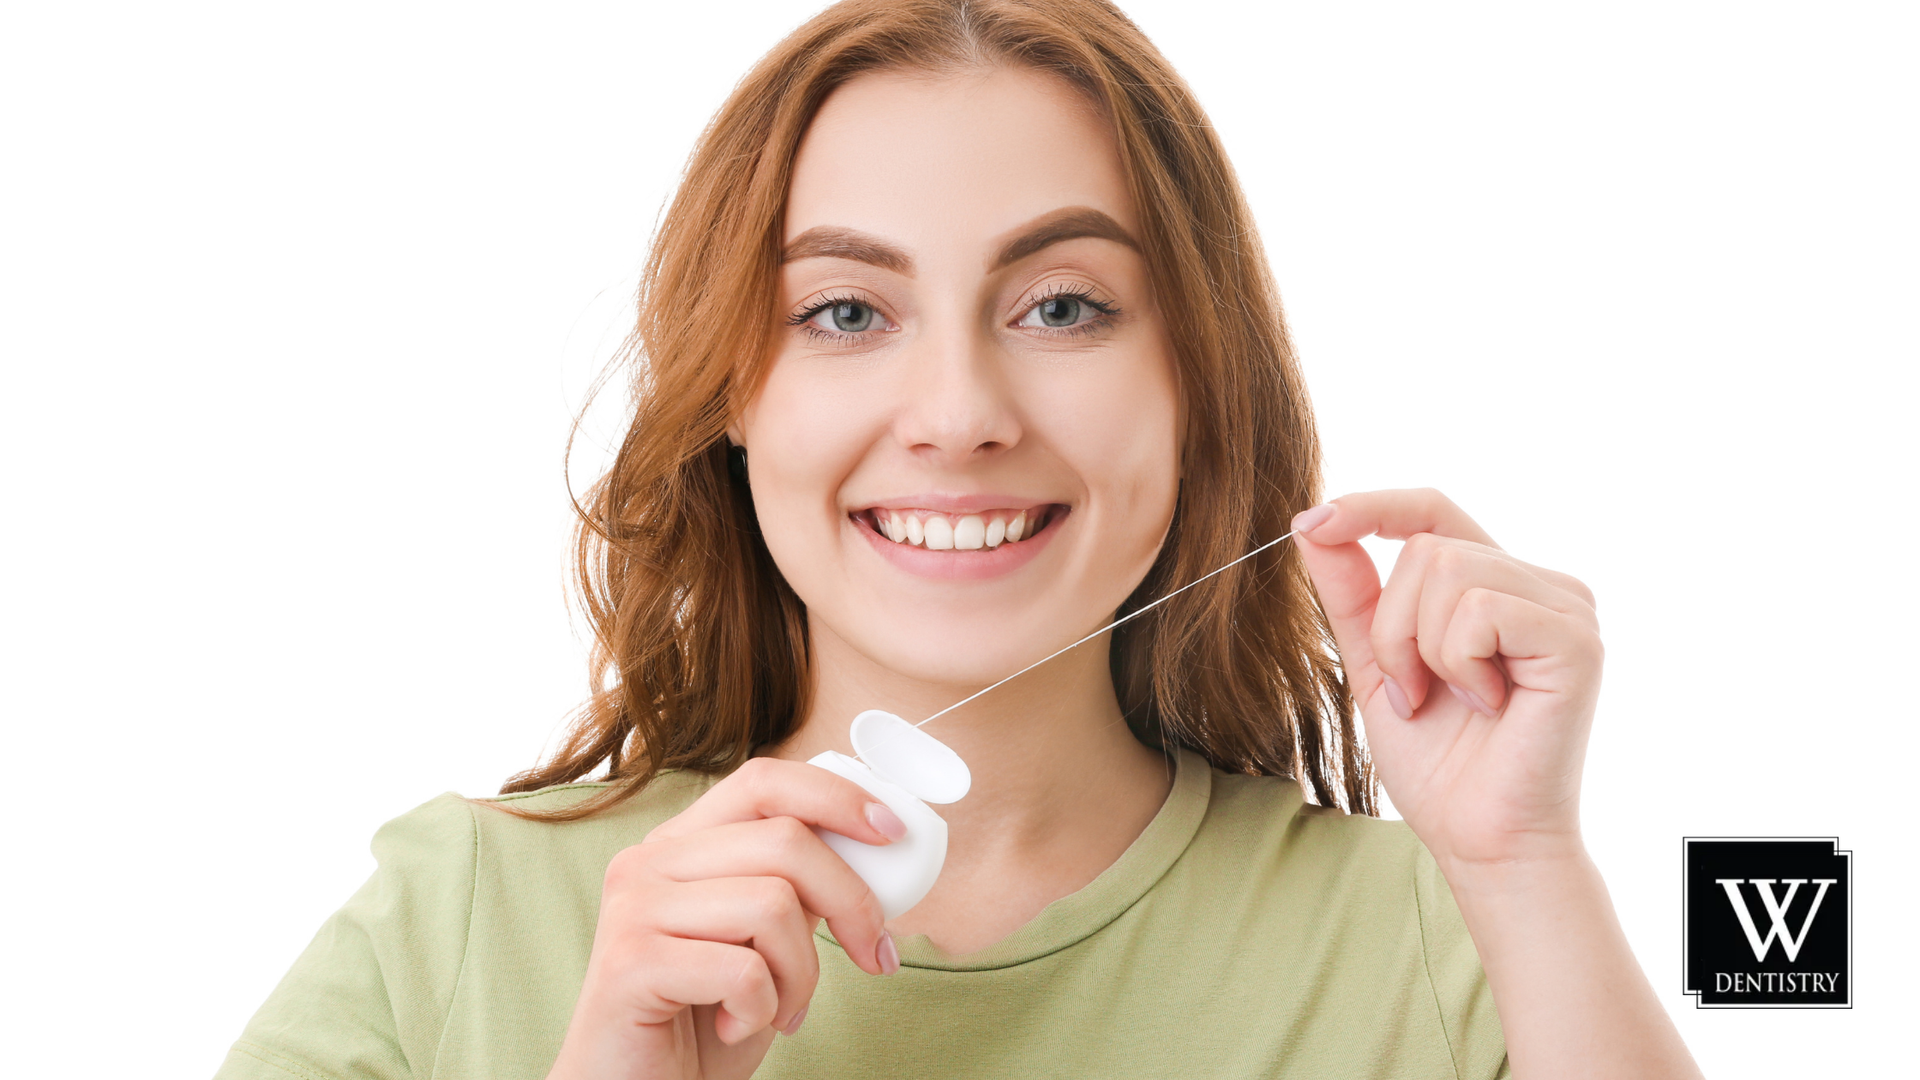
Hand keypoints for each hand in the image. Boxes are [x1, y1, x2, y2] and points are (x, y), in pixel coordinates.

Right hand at [544, 757, 904, 1079]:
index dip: (837, 798)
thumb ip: (798, 888)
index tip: (892, 832)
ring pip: (773, 904)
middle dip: (852, 902)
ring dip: (801, 973)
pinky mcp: (630, 963)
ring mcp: (633, 908)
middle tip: (871, 955)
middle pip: (786, 841)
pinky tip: (735, 1026)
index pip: (765, 781)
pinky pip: (743, 968)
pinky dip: (762, 1008)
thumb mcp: (764, 941)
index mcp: (680, 844)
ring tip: (779, 1009)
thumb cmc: (704, 1021)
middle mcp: (648, 861)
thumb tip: (874, 844)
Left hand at [1290, 489, 1601, 872]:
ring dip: (1419, 648)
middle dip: (1392, 626)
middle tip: (1414, 691)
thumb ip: (1352, 593)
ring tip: (1448, 700)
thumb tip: (1313, 523)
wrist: (1478, 837)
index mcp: (1497, 584)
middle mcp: (1540, 584)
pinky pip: (1480, 609)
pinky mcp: (1576, 640)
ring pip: (1447, 569)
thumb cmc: (1437, 761)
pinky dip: (1457, 662)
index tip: (1314, 521)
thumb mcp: (1375, 662)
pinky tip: (1487, 705)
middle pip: (1427, 546)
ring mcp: (1566, 608)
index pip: (1434, 510)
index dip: (1373, 506)